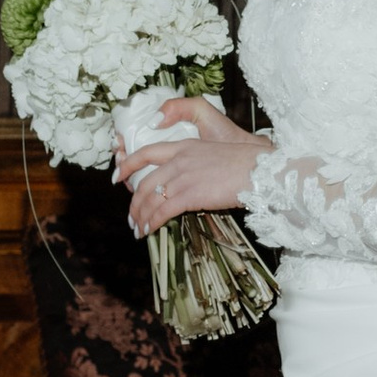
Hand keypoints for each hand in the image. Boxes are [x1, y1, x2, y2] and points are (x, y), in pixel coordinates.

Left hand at [115, 95, 269, 235]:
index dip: (127, 166)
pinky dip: (151, 223)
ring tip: (137, 229)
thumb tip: (186, 182)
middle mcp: (179, 160)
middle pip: (144, 182)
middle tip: (131, 217)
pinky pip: (162, 211)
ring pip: (150, 198)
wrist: (259, 171)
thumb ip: (194, 164)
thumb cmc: (245, 165)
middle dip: (134, 203)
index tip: (117, 177)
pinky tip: (148, 231)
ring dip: (140, 217)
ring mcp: (183, 177)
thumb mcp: (214, 153)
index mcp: (183, 146)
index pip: (145, 152)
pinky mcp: (190, 194)